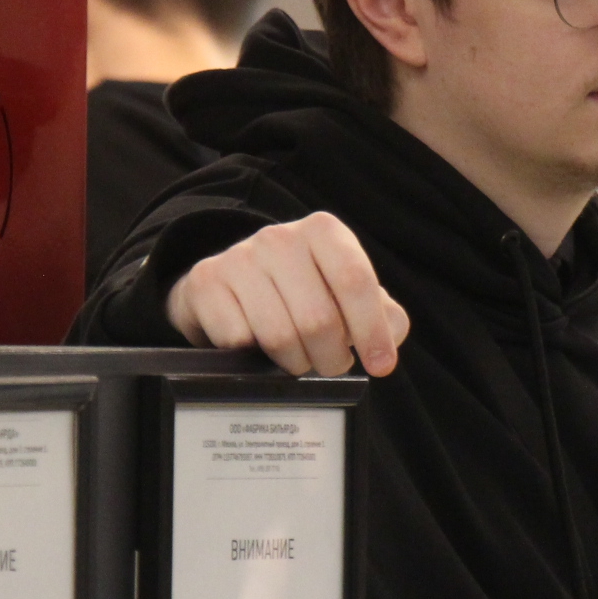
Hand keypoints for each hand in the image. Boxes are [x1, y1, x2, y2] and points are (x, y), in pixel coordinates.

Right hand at [164, 211, 410, 376]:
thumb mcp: (344, 294)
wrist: (227, 286)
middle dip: (331, 358)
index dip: (372, 330)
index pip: (355, 281)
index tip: (381, 367)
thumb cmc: (300, 294)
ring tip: (298, 358)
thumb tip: (391, 333)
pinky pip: (239, 341)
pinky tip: (257, 345)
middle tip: (330, 365)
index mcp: (323, 231)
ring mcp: (239, 256)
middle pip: (319, 319)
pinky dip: (254, 356)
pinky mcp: (206, 282)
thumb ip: (382, 313)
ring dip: (295, 362)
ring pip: (279, 337)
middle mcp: (280, 237)